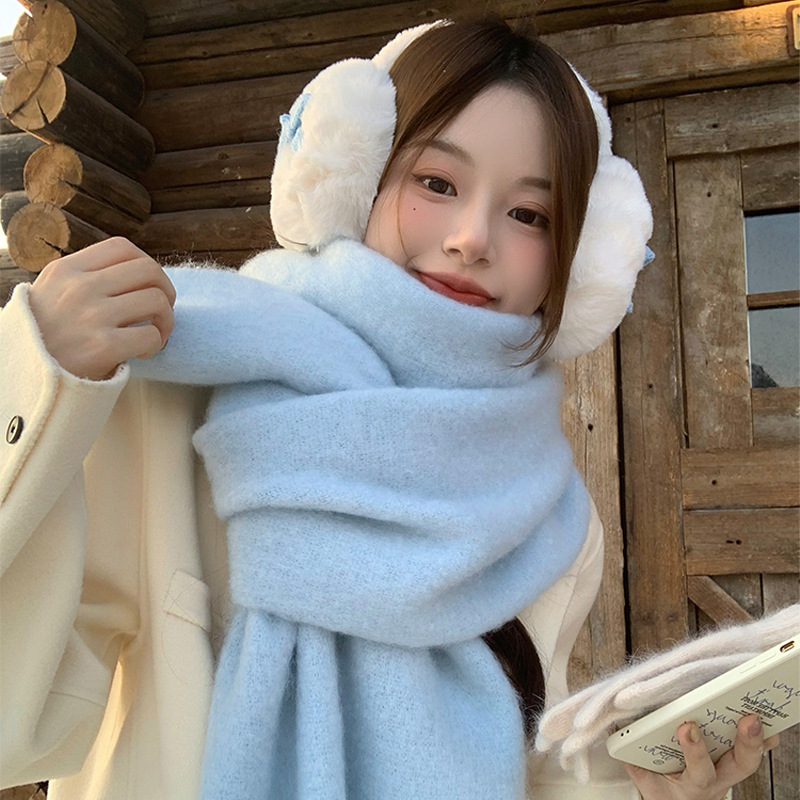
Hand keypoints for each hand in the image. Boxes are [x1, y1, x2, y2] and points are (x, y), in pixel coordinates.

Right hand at [28, 237, 175, 380]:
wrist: (24, 376)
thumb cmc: (47, 336)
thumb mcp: (53, 292)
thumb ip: (86, 277)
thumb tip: (136, 273)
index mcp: (66, 270)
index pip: (122, 248)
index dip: (146, 264)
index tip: (148, 285)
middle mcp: (79, 287)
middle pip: (148, 270)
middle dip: (166, 291)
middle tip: (160, 312)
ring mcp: (91, 315)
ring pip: (157, 301)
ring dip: (165, 321)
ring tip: (154, 334)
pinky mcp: (102, 346)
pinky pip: (151, 335)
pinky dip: (156, 345)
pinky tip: (141, 353)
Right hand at [624, 714, 778, 799]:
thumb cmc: (665, 790)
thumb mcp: (647, 782)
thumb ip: (633, 759)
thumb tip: (616, 728)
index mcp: (694, 784)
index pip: (699, 770)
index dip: (694, 749)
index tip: (687, 726)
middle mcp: (719, 780)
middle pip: (741, 766)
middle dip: (745, 742)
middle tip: (748, 717)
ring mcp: (730, 771)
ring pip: (752, 758)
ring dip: (762, 737)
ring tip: (763, 712)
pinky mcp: (738, 761)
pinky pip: (758, 750)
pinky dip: (765, 735)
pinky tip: (769, 717)